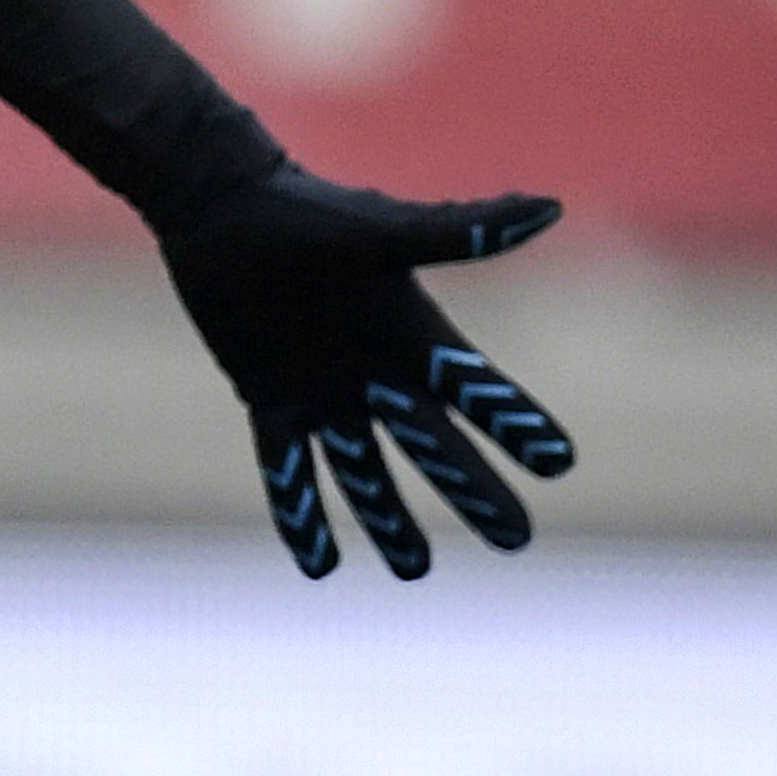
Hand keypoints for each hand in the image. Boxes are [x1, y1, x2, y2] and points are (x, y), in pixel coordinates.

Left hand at [152, 170, 574, 579]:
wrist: (216, 204)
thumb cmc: (302, 211)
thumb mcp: (379, 232)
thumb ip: (459, 231)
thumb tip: (550, 207)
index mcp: (411, 332)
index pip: (477, 391)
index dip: (515, 425)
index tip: (559, 464)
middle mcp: (376, 369)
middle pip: (434, 444)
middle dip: (473, 491)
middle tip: (515, 540)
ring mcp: (323, 389)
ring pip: (364, 469)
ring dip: (389, 518)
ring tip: (414, 571)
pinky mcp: (270, 398)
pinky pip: (289, 467)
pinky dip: (301, 512)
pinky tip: (317, 566)